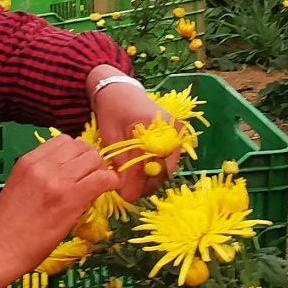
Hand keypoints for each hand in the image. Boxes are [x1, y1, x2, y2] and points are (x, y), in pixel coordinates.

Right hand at [0, 133, 120, 287]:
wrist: (0, 248)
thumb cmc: (9, 225)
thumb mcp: (21, 186)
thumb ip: (43, 174)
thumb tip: (71, 172)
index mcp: (28, 161)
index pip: (63, 141)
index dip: (76, 153)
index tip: (78, 167)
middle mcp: (43, 165)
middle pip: (81, 147)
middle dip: (91, 159)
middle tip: (92, 176)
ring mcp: (57, 180)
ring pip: (94, 158)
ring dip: (101, 169)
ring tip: (98, 184)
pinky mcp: (71, 198)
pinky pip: (102, 178)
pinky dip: (109, 182)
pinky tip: (106, 191)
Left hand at [90, 73, 179, 201]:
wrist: (121, 90)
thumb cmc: (113, 110)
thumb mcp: (111, 136)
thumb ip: (120, 163)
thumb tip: (126, 192)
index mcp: (154, 126)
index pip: (149, 164)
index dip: (138, 184)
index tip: (126, 197)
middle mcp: (171, 129)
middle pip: (163, 168)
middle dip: (146, 185)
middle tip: (129, 194)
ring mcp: (176, 133)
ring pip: (168, 167)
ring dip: (152, 180)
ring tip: (133, 185)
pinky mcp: (176, 136)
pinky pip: (169, 160)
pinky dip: (156, 170)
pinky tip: (141, 174)